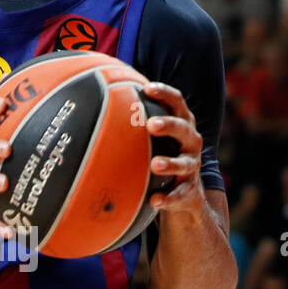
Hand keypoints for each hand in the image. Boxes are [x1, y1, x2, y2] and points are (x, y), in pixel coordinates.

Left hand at [142, 82, 206, 218]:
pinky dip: (168, 198)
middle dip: (170, 126)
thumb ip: (134, 121)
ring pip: (185, 164)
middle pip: (185, 130)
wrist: (187, 196)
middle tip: (151, 124)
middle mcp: (190, 144)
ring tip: (155, 165)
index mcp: (181, 126)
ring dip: (170, 163)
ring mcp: (192, 168)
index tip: (148, 88)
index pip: (177, 105)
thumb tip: (95, 98)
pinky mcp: (190, 192)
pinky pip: (180, 195)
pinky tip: (154, 200)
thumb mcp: (153, 139)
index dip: (166, 94)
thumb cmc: (163, 155)